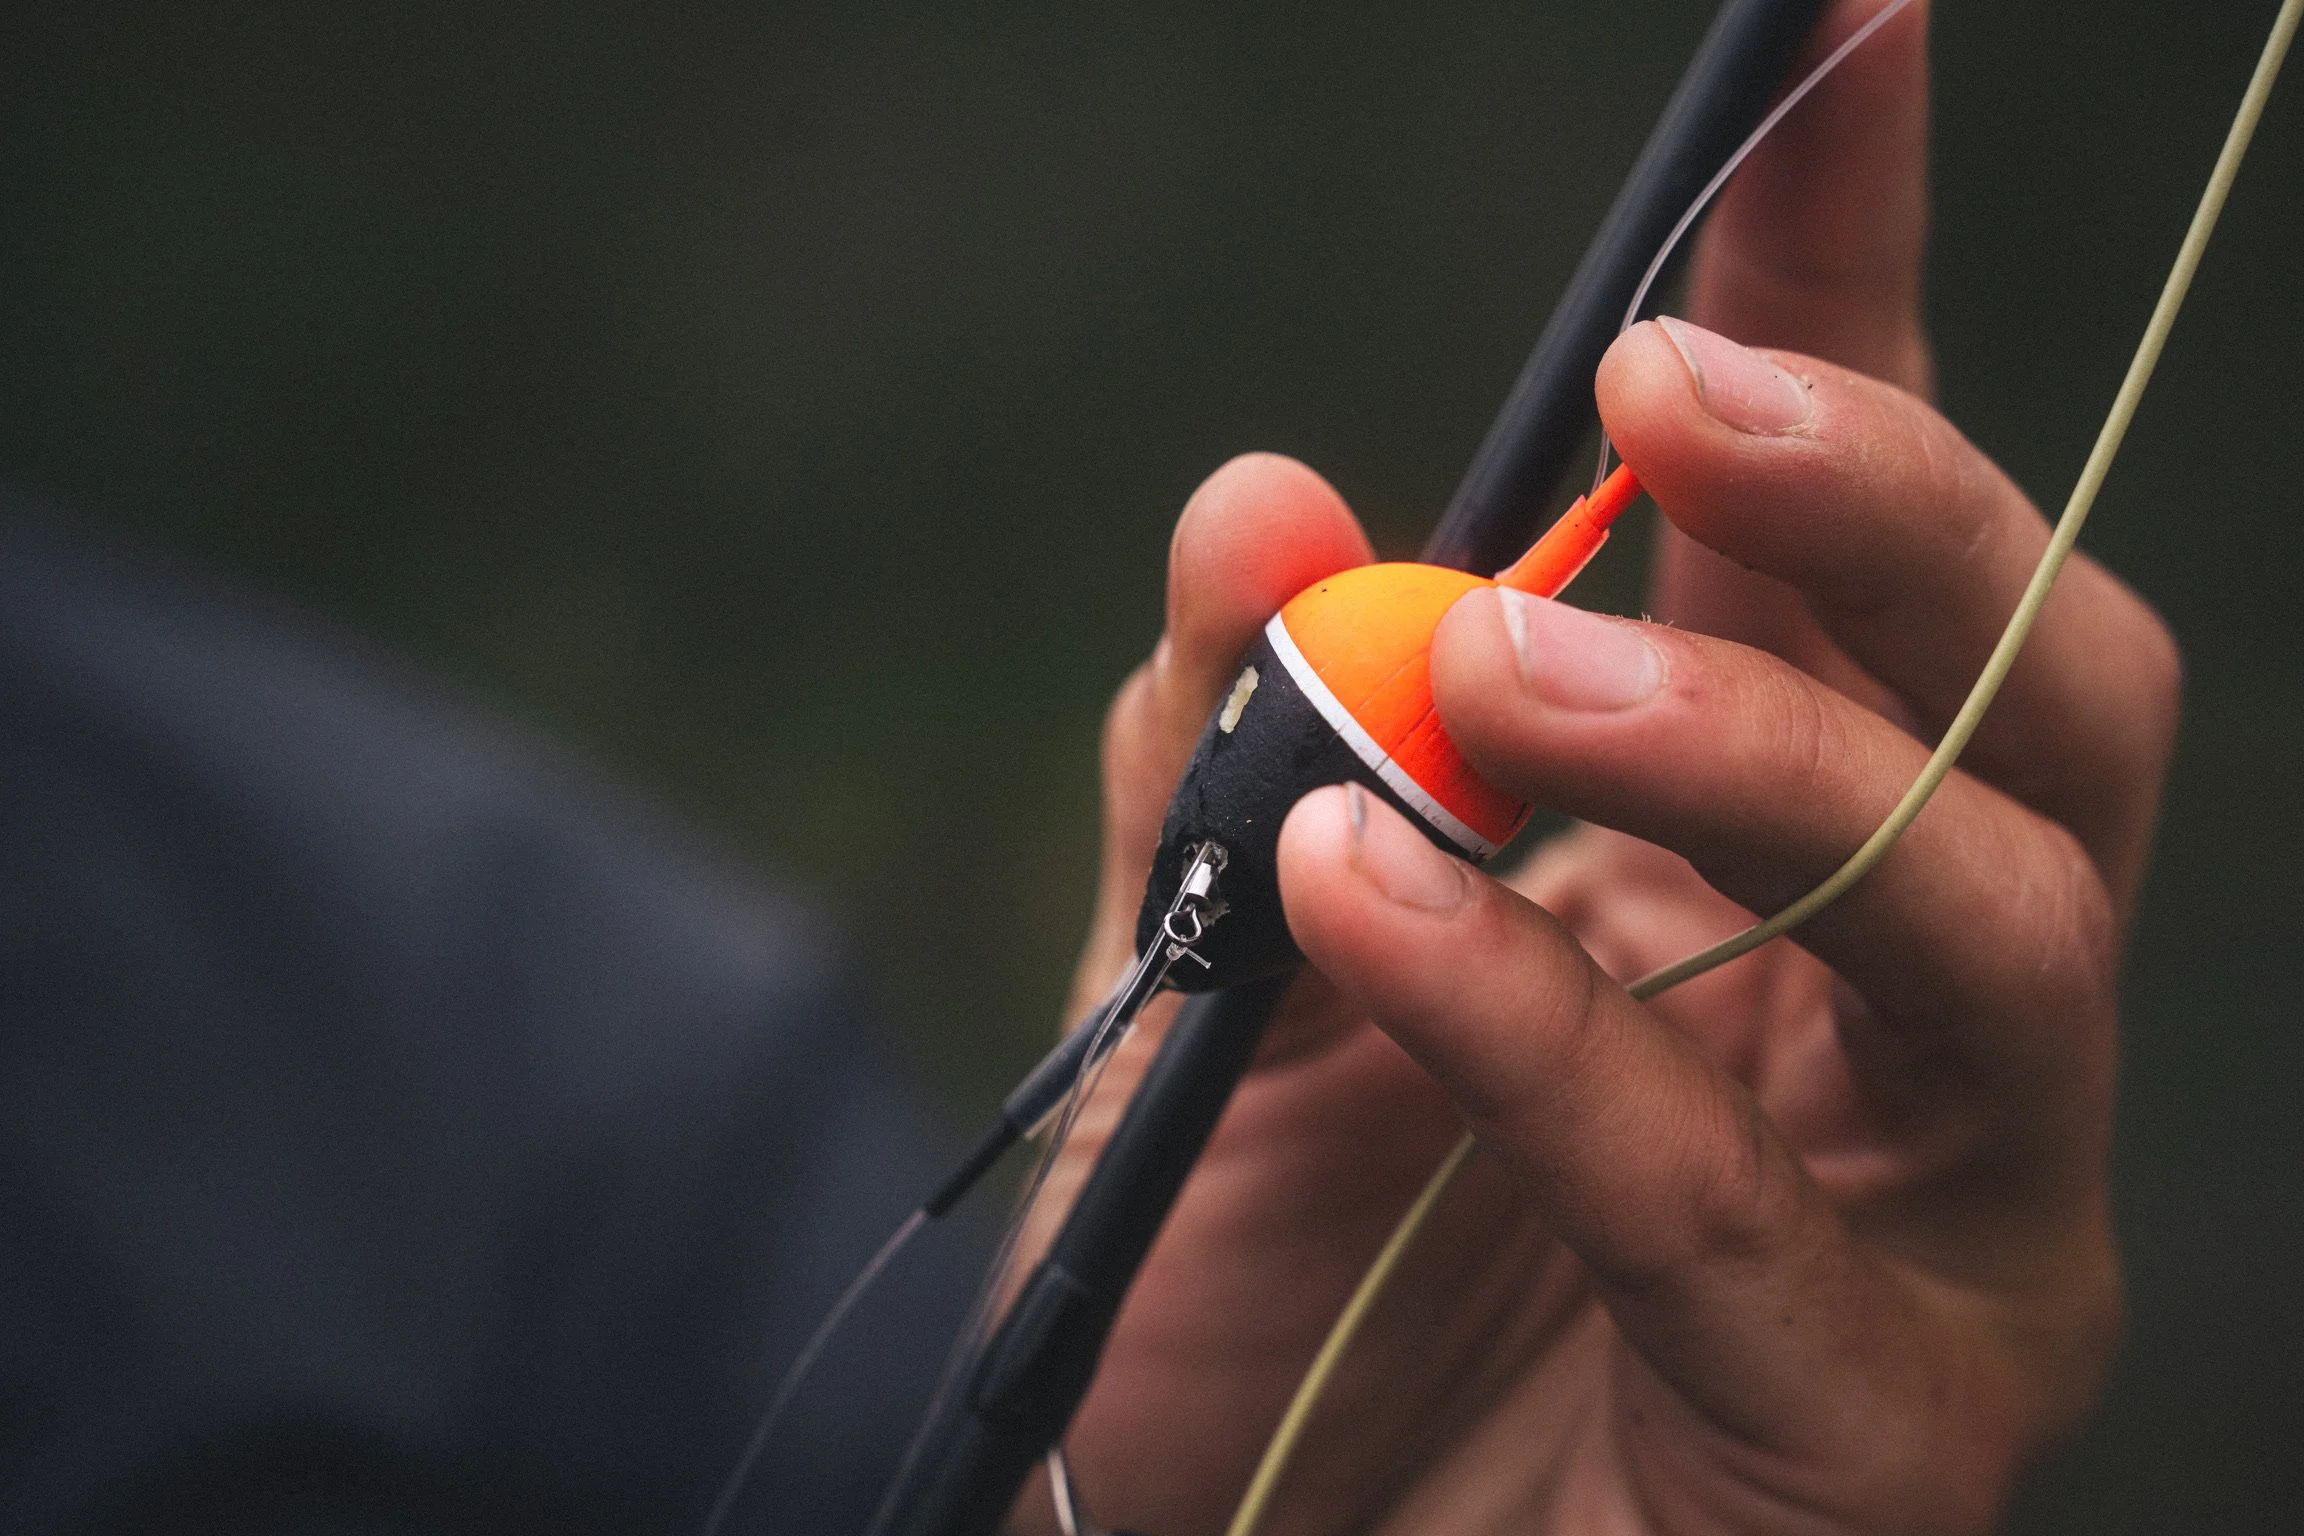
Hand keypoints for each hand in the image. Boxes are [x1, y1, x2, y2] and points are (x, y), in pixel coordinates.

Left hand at [1039, 2, 2173, 1529]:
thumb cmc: (1247, 1289)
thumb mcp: (1213, 972)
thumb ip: (1241, 754)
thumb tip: (1267, 501)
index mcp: (1755, 844)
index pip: (1849, 531)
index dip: (1853, 273)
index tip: (1833, 26)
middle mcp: (1903, 1003)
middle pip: (2047, 686)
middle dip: (1887, 498)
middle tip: (1678, 381)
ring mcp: (1942, 1216)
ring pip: (1989, 916)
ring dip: (1753, 747)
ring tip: (1501, 672)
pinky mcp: (1882, 1422)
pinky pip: (1745, 1195)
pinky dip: (1556, 1026)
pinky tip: (1379, 914)